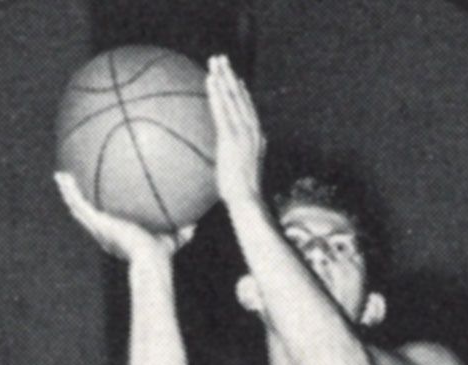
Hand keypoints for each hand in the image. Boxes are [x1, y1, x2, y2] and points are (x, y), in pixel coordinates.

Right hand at [54, 172, 194, 261]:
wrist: (150, 261)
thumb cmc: (161, 257)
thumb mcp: (173, 240)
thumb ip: (181, 232)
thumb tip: (195, 224)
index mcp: (118, 236)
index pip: (106, 222)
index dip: (100, 212)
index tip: (97, 200)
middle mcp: (105, 233)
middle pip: (87, 214)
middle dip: (79, 199)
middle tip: (72, 185)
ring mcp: (98, 229)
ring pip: (77, 207)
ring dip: (68, 192)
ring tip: (60, 176)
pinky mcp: (97, 223)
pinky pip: (79, 203)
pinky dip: (70, 190)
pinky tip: (64, 176)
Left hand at [206, 55, 264, 212]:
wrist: (248, 202)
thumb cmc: (243, 197)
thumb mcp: (241, 175)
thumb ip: (237, 163)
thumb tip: (228, 165)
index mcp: (257, 139)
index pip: (249, 111)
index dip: (242, 93)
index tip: (236, 79)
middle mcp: (253, 132)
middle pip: (241, 98)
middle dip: (231, 76)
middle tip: (221, 59)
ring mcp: (243, 134)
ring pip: (232, 99)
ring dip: (223, 78)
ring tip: (214, 62)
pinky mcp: (231, 139)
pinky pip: (222, 111)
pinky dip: (217, 94)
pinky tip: (210, 80)